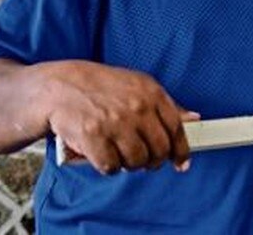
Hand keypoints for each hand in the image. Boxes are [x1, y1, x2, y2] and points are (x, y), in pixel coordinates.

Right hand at [41, 61, 196, 174]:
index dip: (180, 150)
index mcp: (150, 92)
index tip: (181, 162)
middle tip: (143, 160)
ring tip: (119, 153)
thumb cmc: (100, 88)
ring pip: (136, 161)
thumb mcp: (137, 86)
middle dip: (153, 161)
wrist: (58, 87)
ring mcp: (115, 122)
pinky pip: (111, 167)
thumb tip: (193, 118)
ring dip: (129, 164)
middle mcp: (136, 107)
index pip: (175, 128)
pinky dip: (107, 166)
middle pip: (158, 150)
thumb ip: (166, 105)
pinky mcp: (93, 137)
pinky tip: (102, 154)